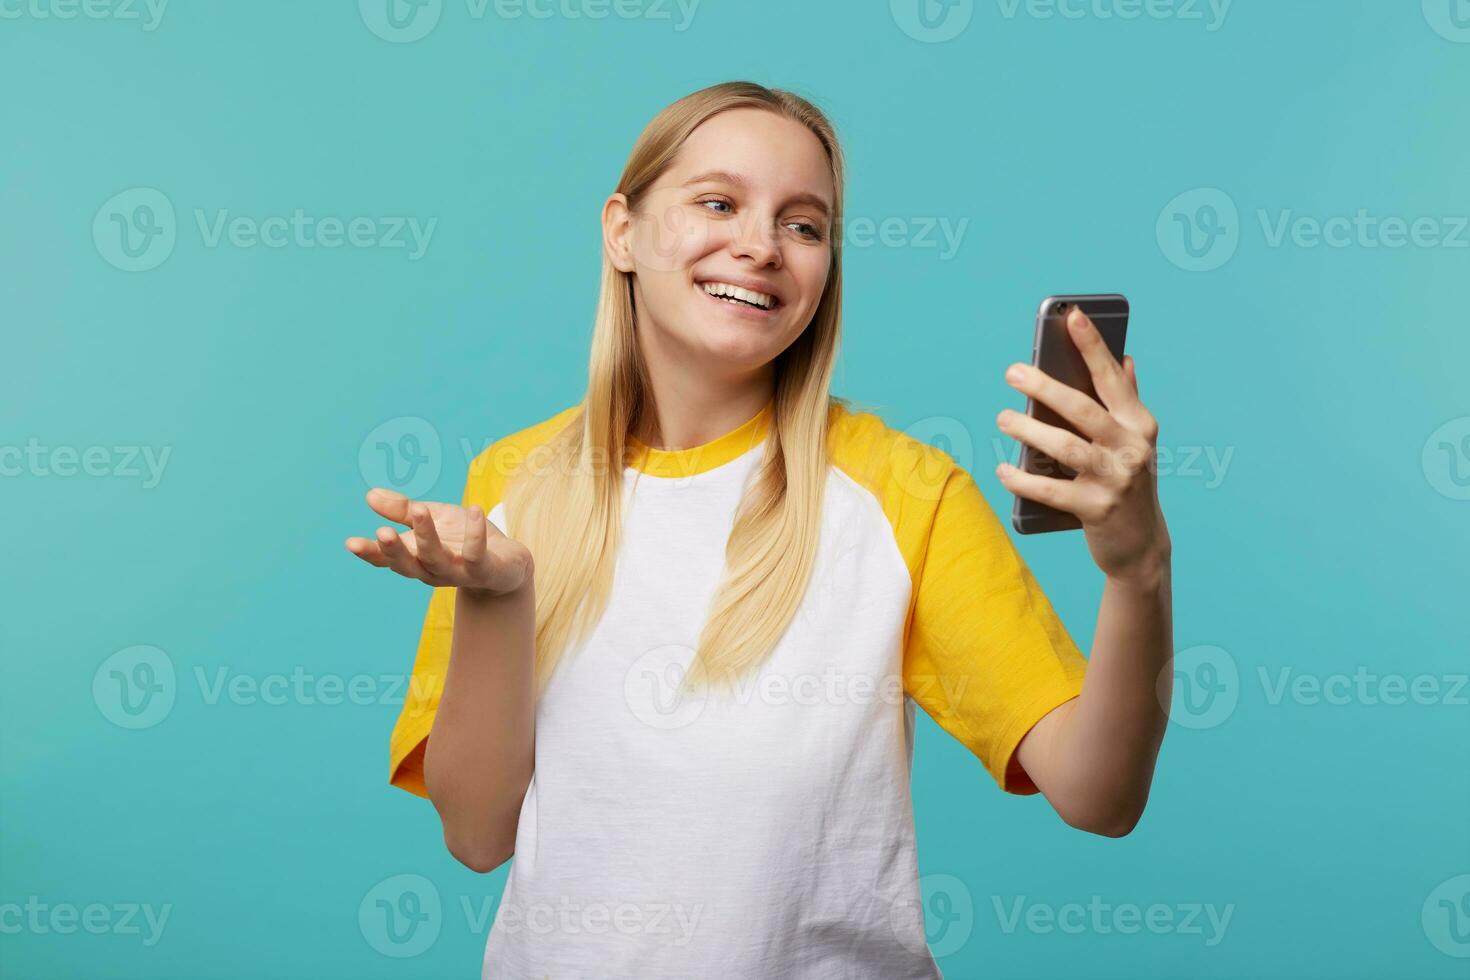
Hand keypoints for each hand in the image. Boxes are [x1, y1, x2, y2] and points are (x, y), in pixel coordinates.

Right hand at [344, 488, 533, 595]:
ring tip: (419, 510)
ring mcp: (457, 573)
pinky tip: (475, 510)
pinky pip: (477, 554)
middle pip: (408, 564)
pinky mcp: (483, 570)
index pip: (386, 559)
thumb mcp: (432, 518)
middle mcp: (431, 570)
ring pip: (437, 558)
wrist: (507, 564)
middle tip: (381, 532)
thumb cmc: (462, 539)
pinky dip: (474, 533)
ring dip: (427, 535)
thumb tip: (370, 495)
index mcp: (415, 557)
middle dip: (394, 550)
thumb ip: (403, 510)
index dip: (369, 552)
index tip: (350, 543)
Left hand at [996, 307, 1170, 584]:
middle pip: (1082, 409)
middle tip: (1012, 372)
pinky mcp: (1096, 510)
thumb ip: (1127, 400)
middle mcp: (1132, 448)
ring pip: (1064, 447)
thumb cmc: (1128, 481)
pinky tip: (1002, 468)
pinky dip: (1021, 479)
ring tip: (1003, 418)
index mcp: (1140, 423)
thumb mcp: (1134, 441)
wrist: (1142, 546)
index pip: (1112, 377)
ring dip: (1028, 430)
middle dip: (1045, 386)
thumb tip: (1125, 357)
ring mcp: (1116, 479)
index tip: (1071, 316)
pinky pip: (1049, 490)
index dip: (1092, 345)